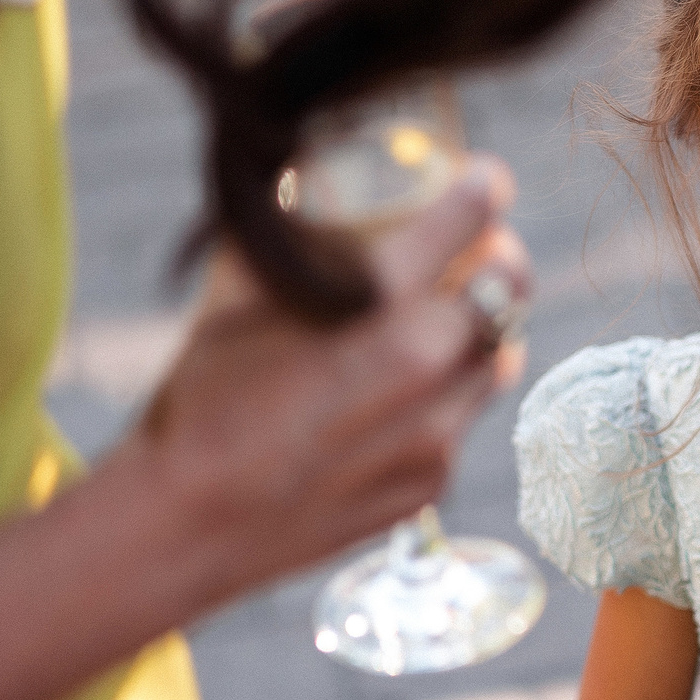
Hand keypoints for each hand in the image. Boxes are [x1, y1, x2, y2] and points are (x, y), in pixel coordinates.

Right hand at [118, 155, 531, 601]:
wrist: (191, 522)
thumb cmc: (204, 399)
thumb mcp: (237, 296)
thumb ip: (288, 238)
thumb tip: (306, 176)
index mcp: (379, 303)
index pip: (466, 221)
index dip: (483, 190)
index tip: (485, 180)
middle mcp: (426, 364)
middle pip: (508, 289)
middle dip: (500, 258)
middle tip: (484, 249)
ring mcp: (437, 431)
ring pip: (498, 357)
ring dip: (482, 331)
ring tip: (451, 319)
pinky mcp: (434, 480)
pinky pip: (462, 419)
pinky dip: (446, 396)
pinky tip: (404, 394)